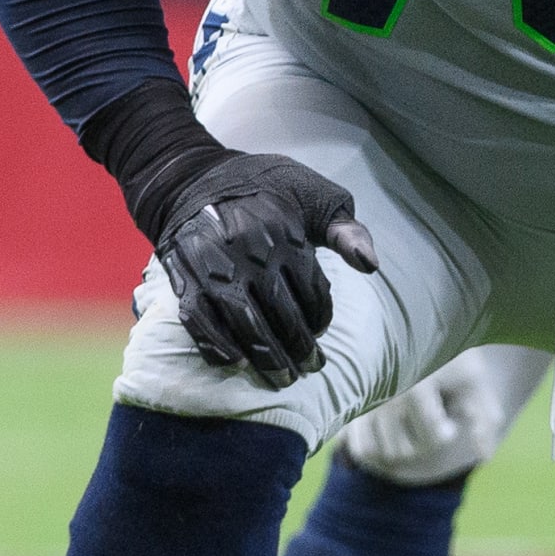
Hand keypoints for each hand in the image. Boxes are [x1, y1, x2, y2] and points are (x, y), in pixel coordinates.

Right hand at [158, 152, 378, 384]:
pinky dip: (216, 346)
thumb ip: (345, 231)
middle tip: (311, 369)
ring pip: (244, 324)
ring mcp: (213, 267)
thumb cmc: (264, 188)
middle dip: (300, 348)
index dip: (321, 317)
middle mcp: (249, 252)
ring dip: (266, 357)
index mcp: (285, 232)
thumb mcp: (314, 195)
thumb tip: (371, 265)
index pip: (312, 291)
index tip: (321, 331)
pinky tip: (236, 363)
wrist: (192, 177)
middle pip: (281, 314)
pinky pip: (199, 321)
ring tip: (282, 377)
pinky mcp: (183, 277)